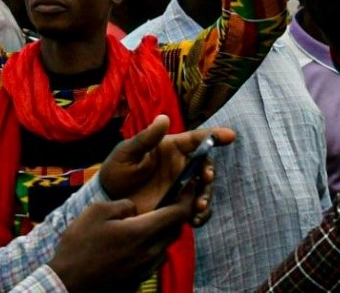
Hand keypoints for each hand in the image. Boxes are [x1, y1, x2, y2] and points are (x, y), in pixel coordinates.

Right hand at [48, 195, 200, 291]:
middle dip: (175, 215)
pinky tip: (133, 243)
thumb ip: (122, 205)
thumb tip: (135, 208)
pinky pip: (153, 259)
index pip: (177, 214)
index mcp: (141, 232)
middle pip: (175, 230)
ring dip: (161, 232)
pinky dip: (150, 247)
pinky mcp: (138, 280)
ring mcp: (145, 269)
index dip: (187, 198)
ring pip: (164, 245)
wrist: (68, 284)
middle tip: (168, 202)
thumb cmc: (78, 246)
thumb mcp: (95, 212)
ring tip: (145, 223)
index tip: (190, 185)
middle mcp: (149, 252)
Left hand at [98, 115, 231, 215]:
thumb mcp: (127, 152)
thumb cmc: (116, 170)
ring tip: (198, 206)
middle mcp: (180, 166)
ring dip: (207, 196)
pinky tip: (195, 219)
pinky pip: (197, 210)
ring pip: (204, 189)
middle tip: (206, 177)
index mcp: (171, 148)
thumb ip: (146, 138)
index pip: (196, 139)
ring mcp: (181, 187)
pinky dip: (201, 214)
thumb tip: (164, 118)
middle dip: (210, 171)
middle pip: (205, 165)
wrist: (108, 201)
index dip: (215, 135)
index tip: (231, 135)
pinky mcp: (179, 207)